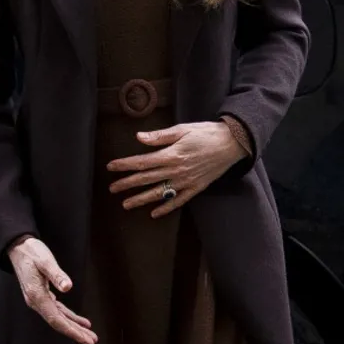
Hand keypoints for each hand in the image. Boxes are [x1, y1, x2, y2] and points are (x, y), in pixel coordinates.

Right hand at [8, 237, 96, 343]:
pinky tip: (80, 321)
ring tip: (89, 334)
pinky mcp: (43, 295)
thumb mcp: (46, 261)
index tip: (84, 338)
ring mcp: (40, 300)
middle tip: (92, 341)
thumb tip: (68, 287)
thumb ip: (57, 275)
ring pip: (59, 318)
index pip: (56, 319)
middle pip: (58, 322)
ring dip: (74, 327)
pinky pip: (58, 310)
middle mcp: (37, 302)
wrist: (19, 248)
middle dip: (75, 333)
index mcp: (37, 296)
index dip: (71, 330)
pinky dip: (70, 316)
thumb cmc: (32, 253)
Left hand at [107, 121, 245, 217]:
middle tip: (112, 189)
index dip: (125, 165)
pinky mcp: (196, 188)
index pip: (142, 162)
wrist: (232, 143)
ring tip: (126, 204)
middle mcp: (176, 171)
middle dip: (127, 184)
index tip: (111, 167)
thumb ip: (160, 136)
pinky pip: (178, 201)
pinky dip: (166, 208)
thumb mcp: (183, 129)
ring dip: (141, 199)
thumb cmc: (207, 133)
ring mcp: (186, 181)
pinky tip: (155, 213)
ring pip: (159, 193)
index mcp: (172, 155)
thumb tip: (139, 137)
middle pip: (147, 179)